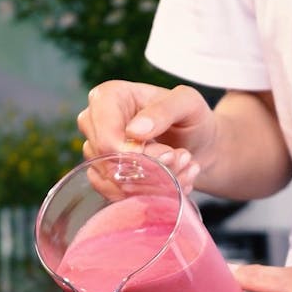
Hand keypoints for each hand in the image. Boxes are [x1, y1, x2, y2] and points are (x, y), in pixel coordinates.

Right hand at [77, 80, 214, 192]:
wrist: (197, 144)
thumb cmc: (189, 117)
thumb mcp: (187, 103)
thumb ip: (163, 111)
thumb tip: (134, 131)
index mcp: (109, 97)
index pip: (105, 137)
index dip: (132, 154)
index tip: (166, 154)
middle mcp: (94, 123)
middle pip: (106, 161)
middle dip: (148, 168)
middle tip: (179, 158)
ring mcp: (96, 152)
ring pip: (111, 181)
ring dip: (152, 183)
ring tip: (180, 167)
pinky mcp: (104, 176)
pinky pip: (114, 195)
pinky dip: (146, 195)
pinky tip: (170, 183)